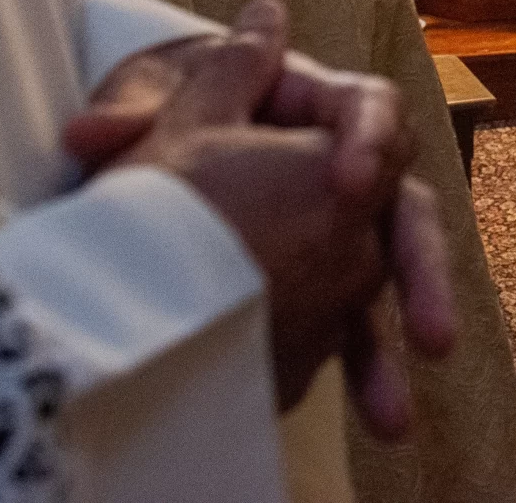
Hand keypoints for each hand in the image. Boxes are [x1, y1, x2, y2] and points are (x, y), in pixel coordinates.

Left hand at [86, 2, 445, 415]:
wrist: (146, 160)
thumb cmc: (158, 105)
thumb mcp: (149, 100)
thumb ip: (129, 112)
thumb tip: (86, 132)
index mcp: (312, 100)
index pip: (368, 105)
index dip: (370, 139)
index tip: (351, 183)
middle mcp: (342, 166)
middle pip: (402, 207)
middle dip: (422, 269)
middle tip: (429, 328)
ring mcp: (338, 230)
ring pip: (387, 277)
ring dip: (395, 345)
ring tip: (393, 415)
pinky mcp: (322, 284)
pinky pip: (353, 324)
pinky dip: (362, 370)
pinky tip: (364, 416)